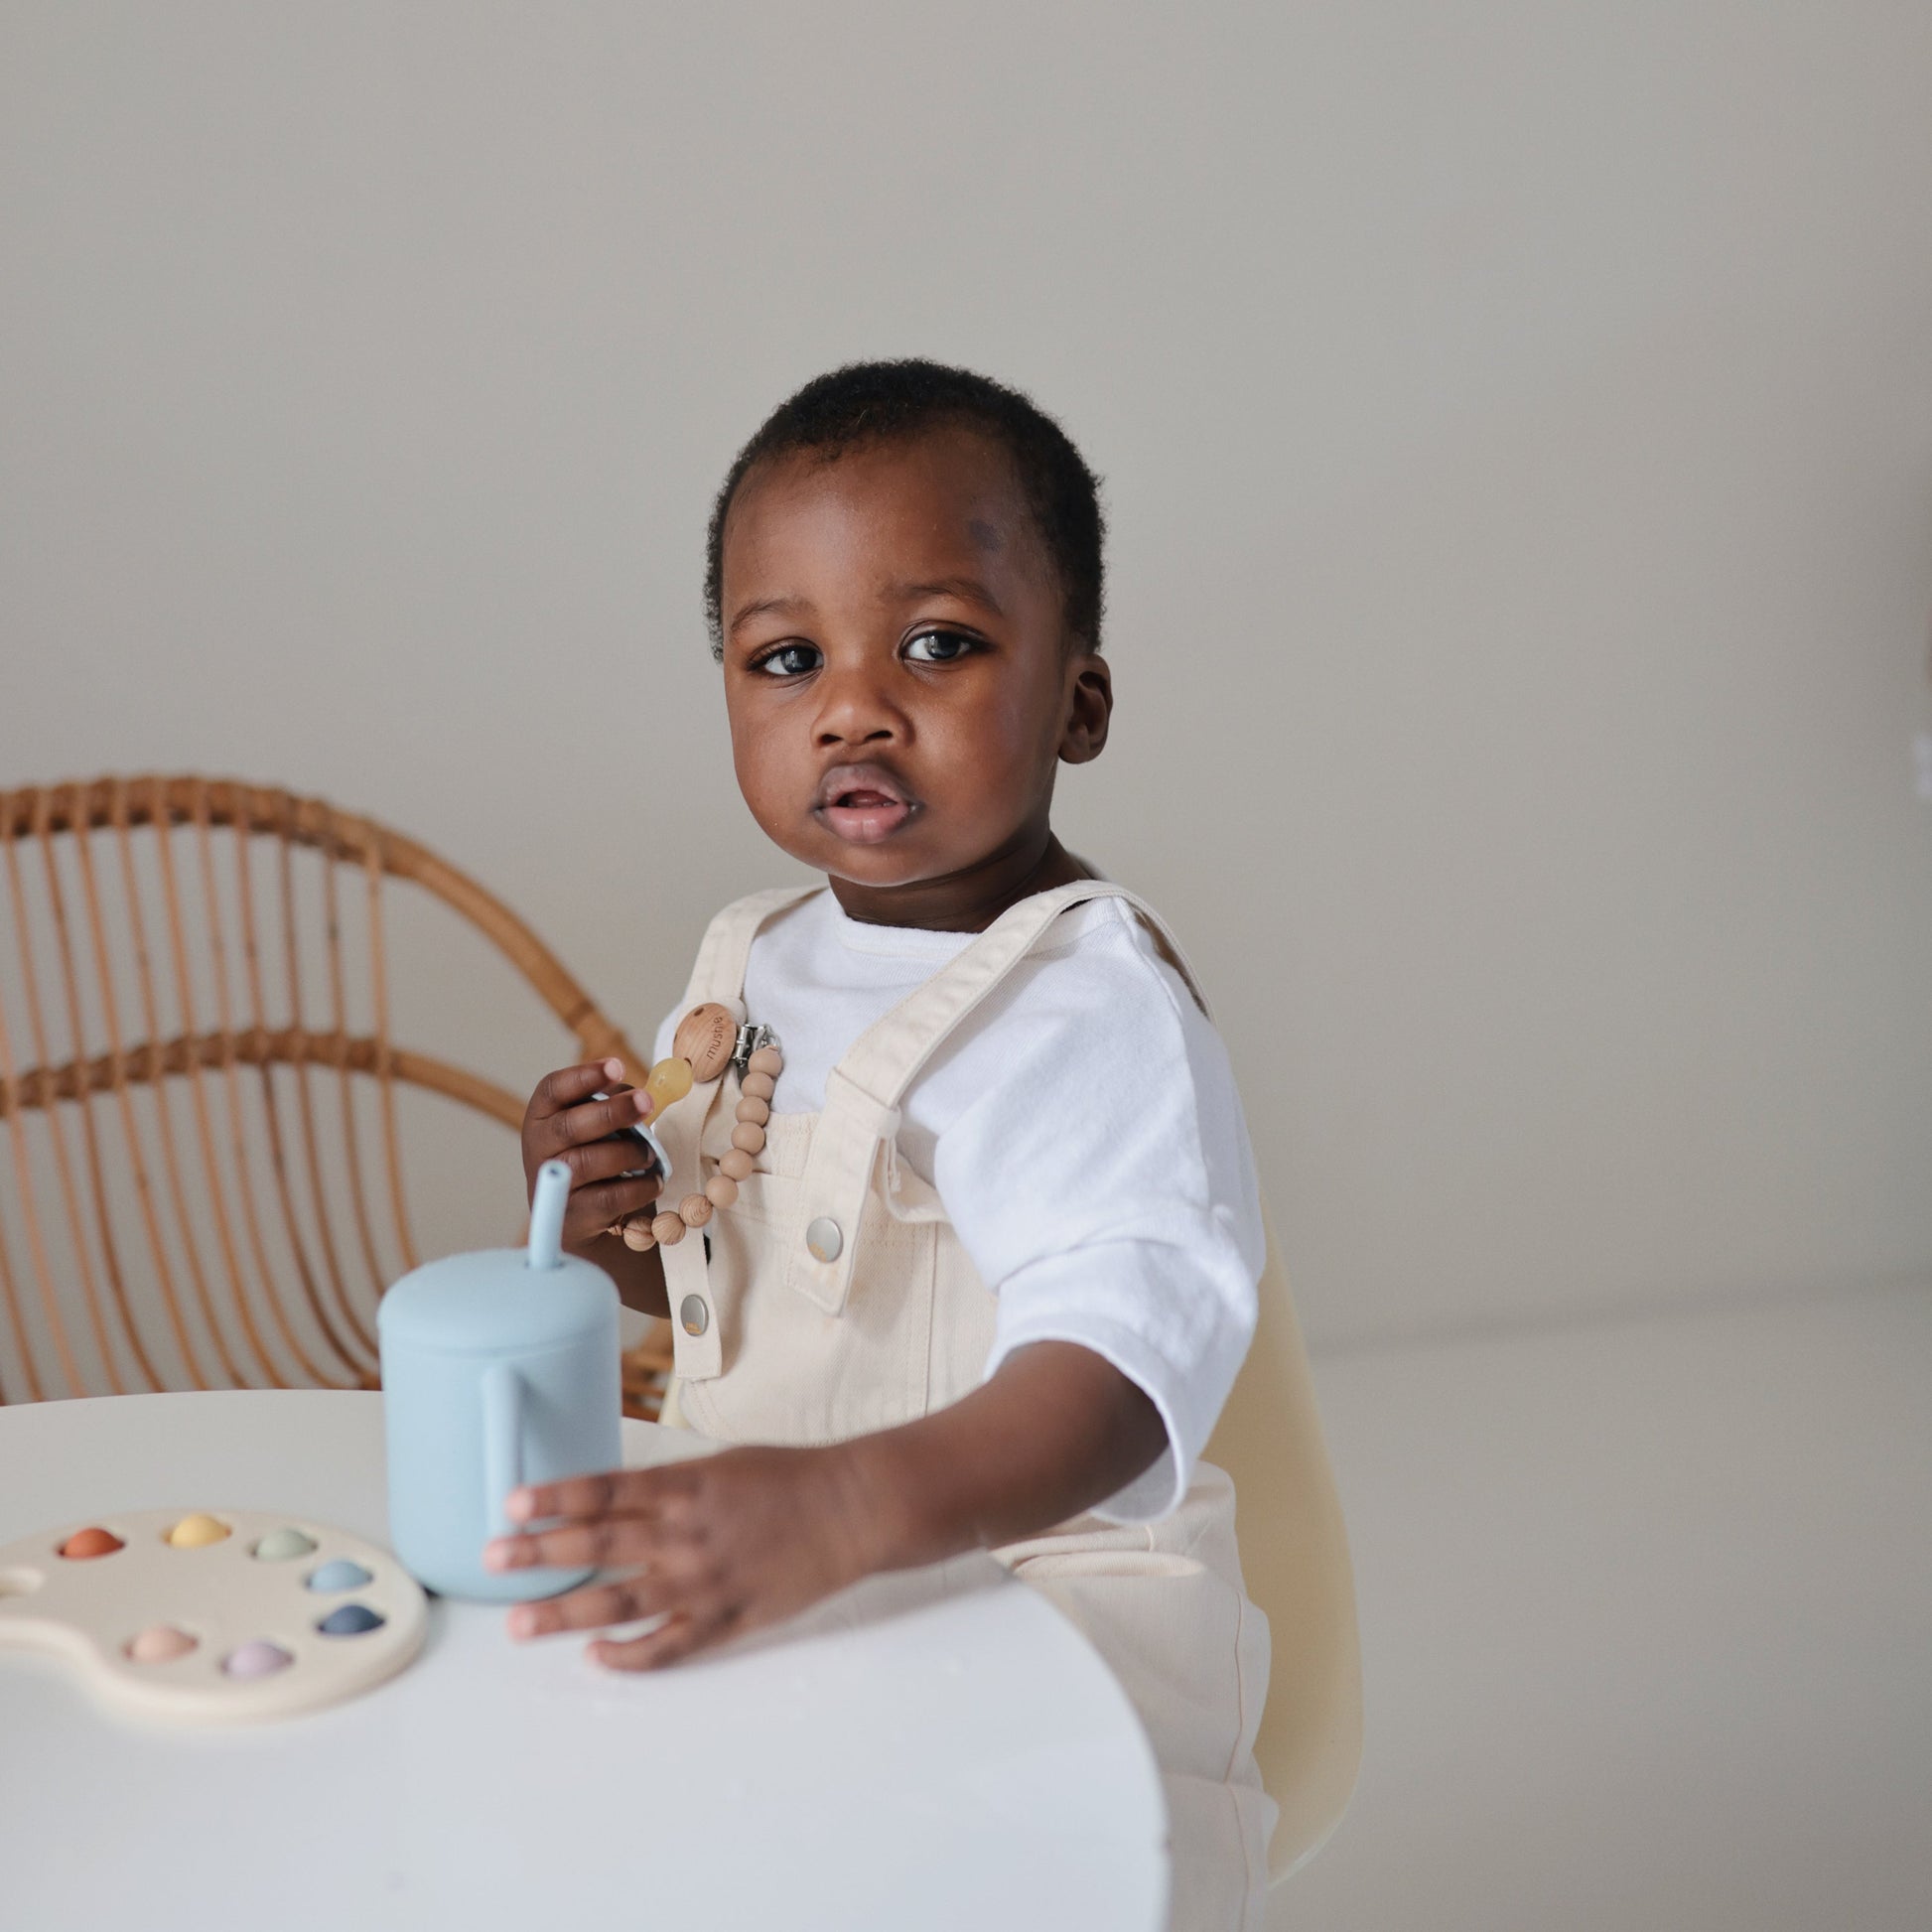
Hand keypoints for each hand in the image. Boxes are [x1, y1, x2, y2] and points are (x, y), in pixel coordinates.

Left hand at [483, 1446, 878, 1669]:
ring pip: (620, 1602)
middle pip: (598, 1544)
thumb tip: (612, 1502)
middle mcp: (687, 1533)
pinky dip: (629, 1656)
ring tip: (520, 1624)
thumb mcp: (723, 1462)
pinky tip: (596, 1658)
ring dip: (565, 1614)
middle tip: (492, 1558)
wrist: (852, 1509)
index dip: (555, 1497)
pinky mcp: (728, 1618)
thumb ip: (670, 1487)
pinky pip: (669, 1645)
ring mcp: (705, 1580)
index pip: (605, 1490)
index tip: (512, 1504)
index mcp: (687, 1485)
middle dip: (539, 1553)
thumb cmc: (789, 1478)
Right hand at [520, 1059, 663, 1250]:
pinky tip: (653, 1181)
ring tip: (649, 1153)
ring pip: (587, 1163)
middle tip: (647, 1103)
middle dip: (611, 1112)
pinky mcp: (572, 1218)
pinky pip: (609, 1199)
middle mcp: (539, 1149)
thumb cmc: (593, 1158)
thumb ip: (612, 1106)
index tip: (617, 1066)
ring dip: (628, 1153)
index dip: (584, 1076)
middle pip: (568, 1127)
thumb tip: (641, 1097)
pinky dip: (639, 1187)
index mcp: (542, 1117)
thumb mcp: (595, 1128)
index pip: (552, 1090)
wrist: (580, 1219)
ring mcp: (552, 1186)